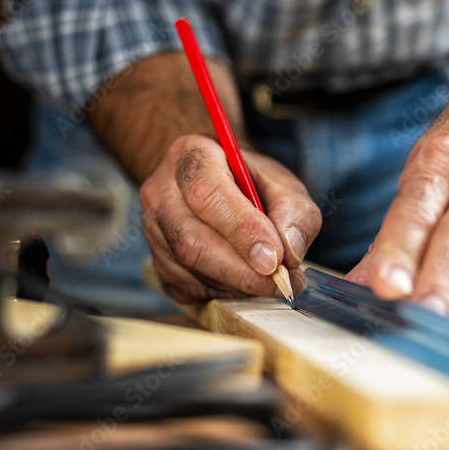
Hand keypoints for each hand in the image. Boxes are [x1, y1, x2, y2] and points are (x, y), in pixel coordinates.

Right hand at [140, 133, 321, 302]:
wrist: (213, 185)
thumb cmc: (249, 182)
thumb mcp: (282, 183)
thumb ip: (295, 211)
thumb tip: (290, 250)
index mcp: (192, 157)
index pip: (207, 194)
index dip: (242, 230)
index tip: (275, 259)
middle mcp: (162, 193)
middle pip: (193, 242)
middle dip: (243, 271)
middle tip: (281, 282)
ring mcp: (153, 230)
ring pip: (192, 270)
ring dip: (239, 284)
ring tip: (271, 280)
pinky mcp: (158, 263)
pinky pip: (190, 289)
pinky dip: (226, 292)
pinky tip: (246, 280)